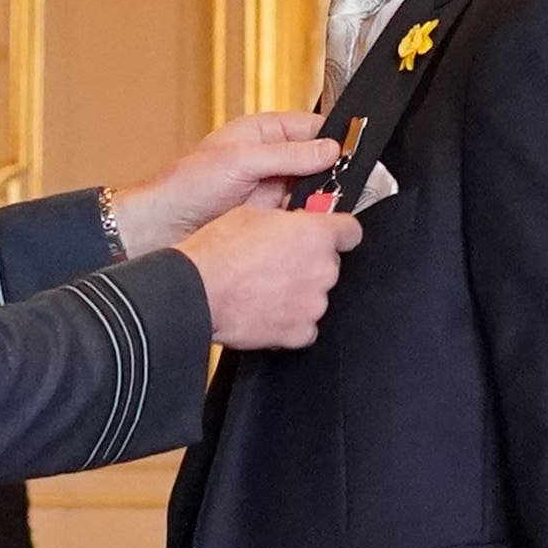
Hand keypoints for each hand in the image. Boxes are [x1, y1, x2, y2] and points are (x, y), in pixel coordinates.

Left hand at [112, 113, 339, 256]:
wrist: (159, 226)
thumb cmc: (186, 184)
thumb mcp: (239, 161)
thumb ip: (286, 155)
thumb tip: (329, 150)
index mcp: (262, 133)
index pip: (312, 128)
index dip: (337, 139)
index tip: (359, 153)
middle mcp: (270, 159)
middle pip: (318, 161)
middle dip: (335, 173)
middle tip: (357, 186)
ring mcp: (270, 189)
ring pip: (312, 191)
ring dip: (324, 199)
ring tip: (339, 206)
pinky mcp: (268, 218)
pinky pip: (299, 216)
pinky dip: (310, 221)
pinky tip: (320, 226)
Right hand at [178, 204, 360, 348]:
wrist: (196, 291)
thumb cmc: (218, 251)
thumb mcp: (253, 214)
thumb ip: (287, 220)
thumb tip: (295, 223)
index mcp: (316, 234)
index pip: (351, 232)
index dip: (337, 232)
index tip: (328, 236)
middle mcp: (323, 270)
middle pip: (330, 265)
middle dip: (309, 263)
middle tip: (279, 263)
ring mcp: (313, 305)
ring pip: (316, 296)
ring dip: (299, 292)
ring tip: (266, 289)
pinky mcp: (299, 333)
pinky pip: (305, 326)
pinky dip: (291, 321)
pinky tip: (268, 312)